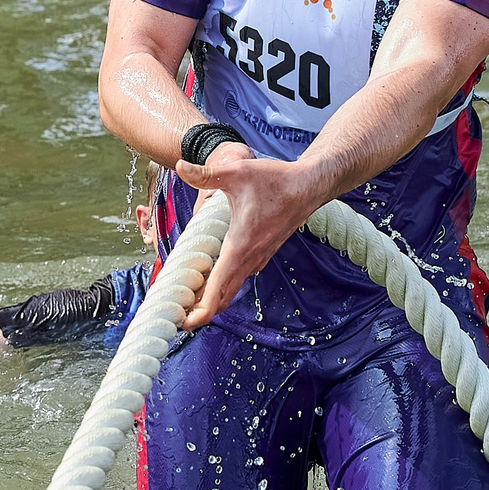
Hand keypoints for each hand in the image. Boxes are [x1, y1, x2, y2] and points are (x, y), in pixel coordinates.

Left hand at [173, 143, 328, 329]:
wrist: (310, 185)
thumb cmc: (275, 179)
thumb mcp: (237, 172)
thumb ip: (206, 174)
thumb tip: (179, 166)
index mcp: (240, 246)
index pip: (218, 288)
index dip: (201, 310)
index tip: (185, 323)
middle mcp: (251, 257)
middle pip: (223, 295)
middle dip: (201, 310)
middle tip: (178, 317)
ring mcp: (259, 257)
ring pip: (232, 286)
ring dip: (212, 296)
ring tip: (188, 301)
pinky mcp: (263, 252)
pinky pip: (240, 275)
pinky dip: (224, 283)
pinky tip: (212, 278)